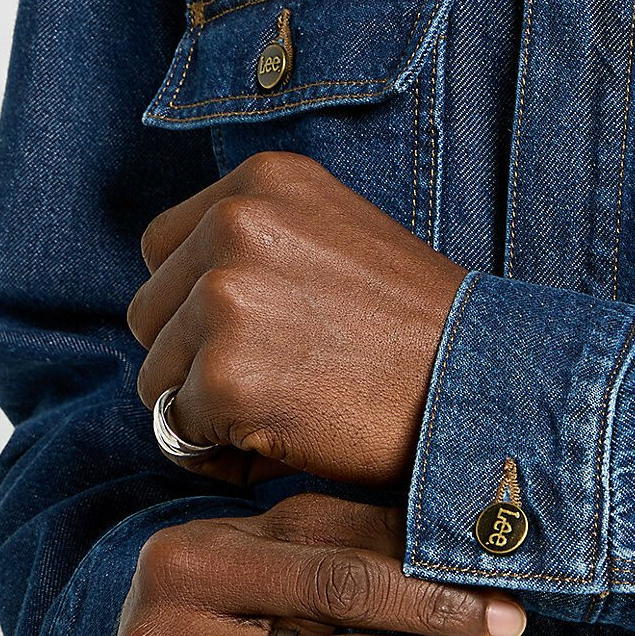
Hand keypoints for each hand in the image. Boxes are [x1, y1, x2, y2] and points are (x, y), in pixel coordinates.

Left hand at [127, 151, 467, 487]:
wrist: (485, 383)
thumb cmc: (418, 331)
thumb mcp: (336, 238)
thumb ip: (258, 245)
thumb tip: (177, 306)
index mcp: (262, 181)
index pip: (163, 249)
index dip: (197, 307)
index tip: (257, 339)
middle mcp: (235, 224)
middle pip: (149, 314)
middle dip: (194, 362)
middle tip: (274, 387)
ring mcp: (225, 299)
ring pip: (156, 377)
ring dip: (206, 411)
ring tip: (287, 414)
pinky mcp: (225, 375)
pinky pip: (181, 433)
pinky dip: (223, 454)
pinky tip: (288, 444)